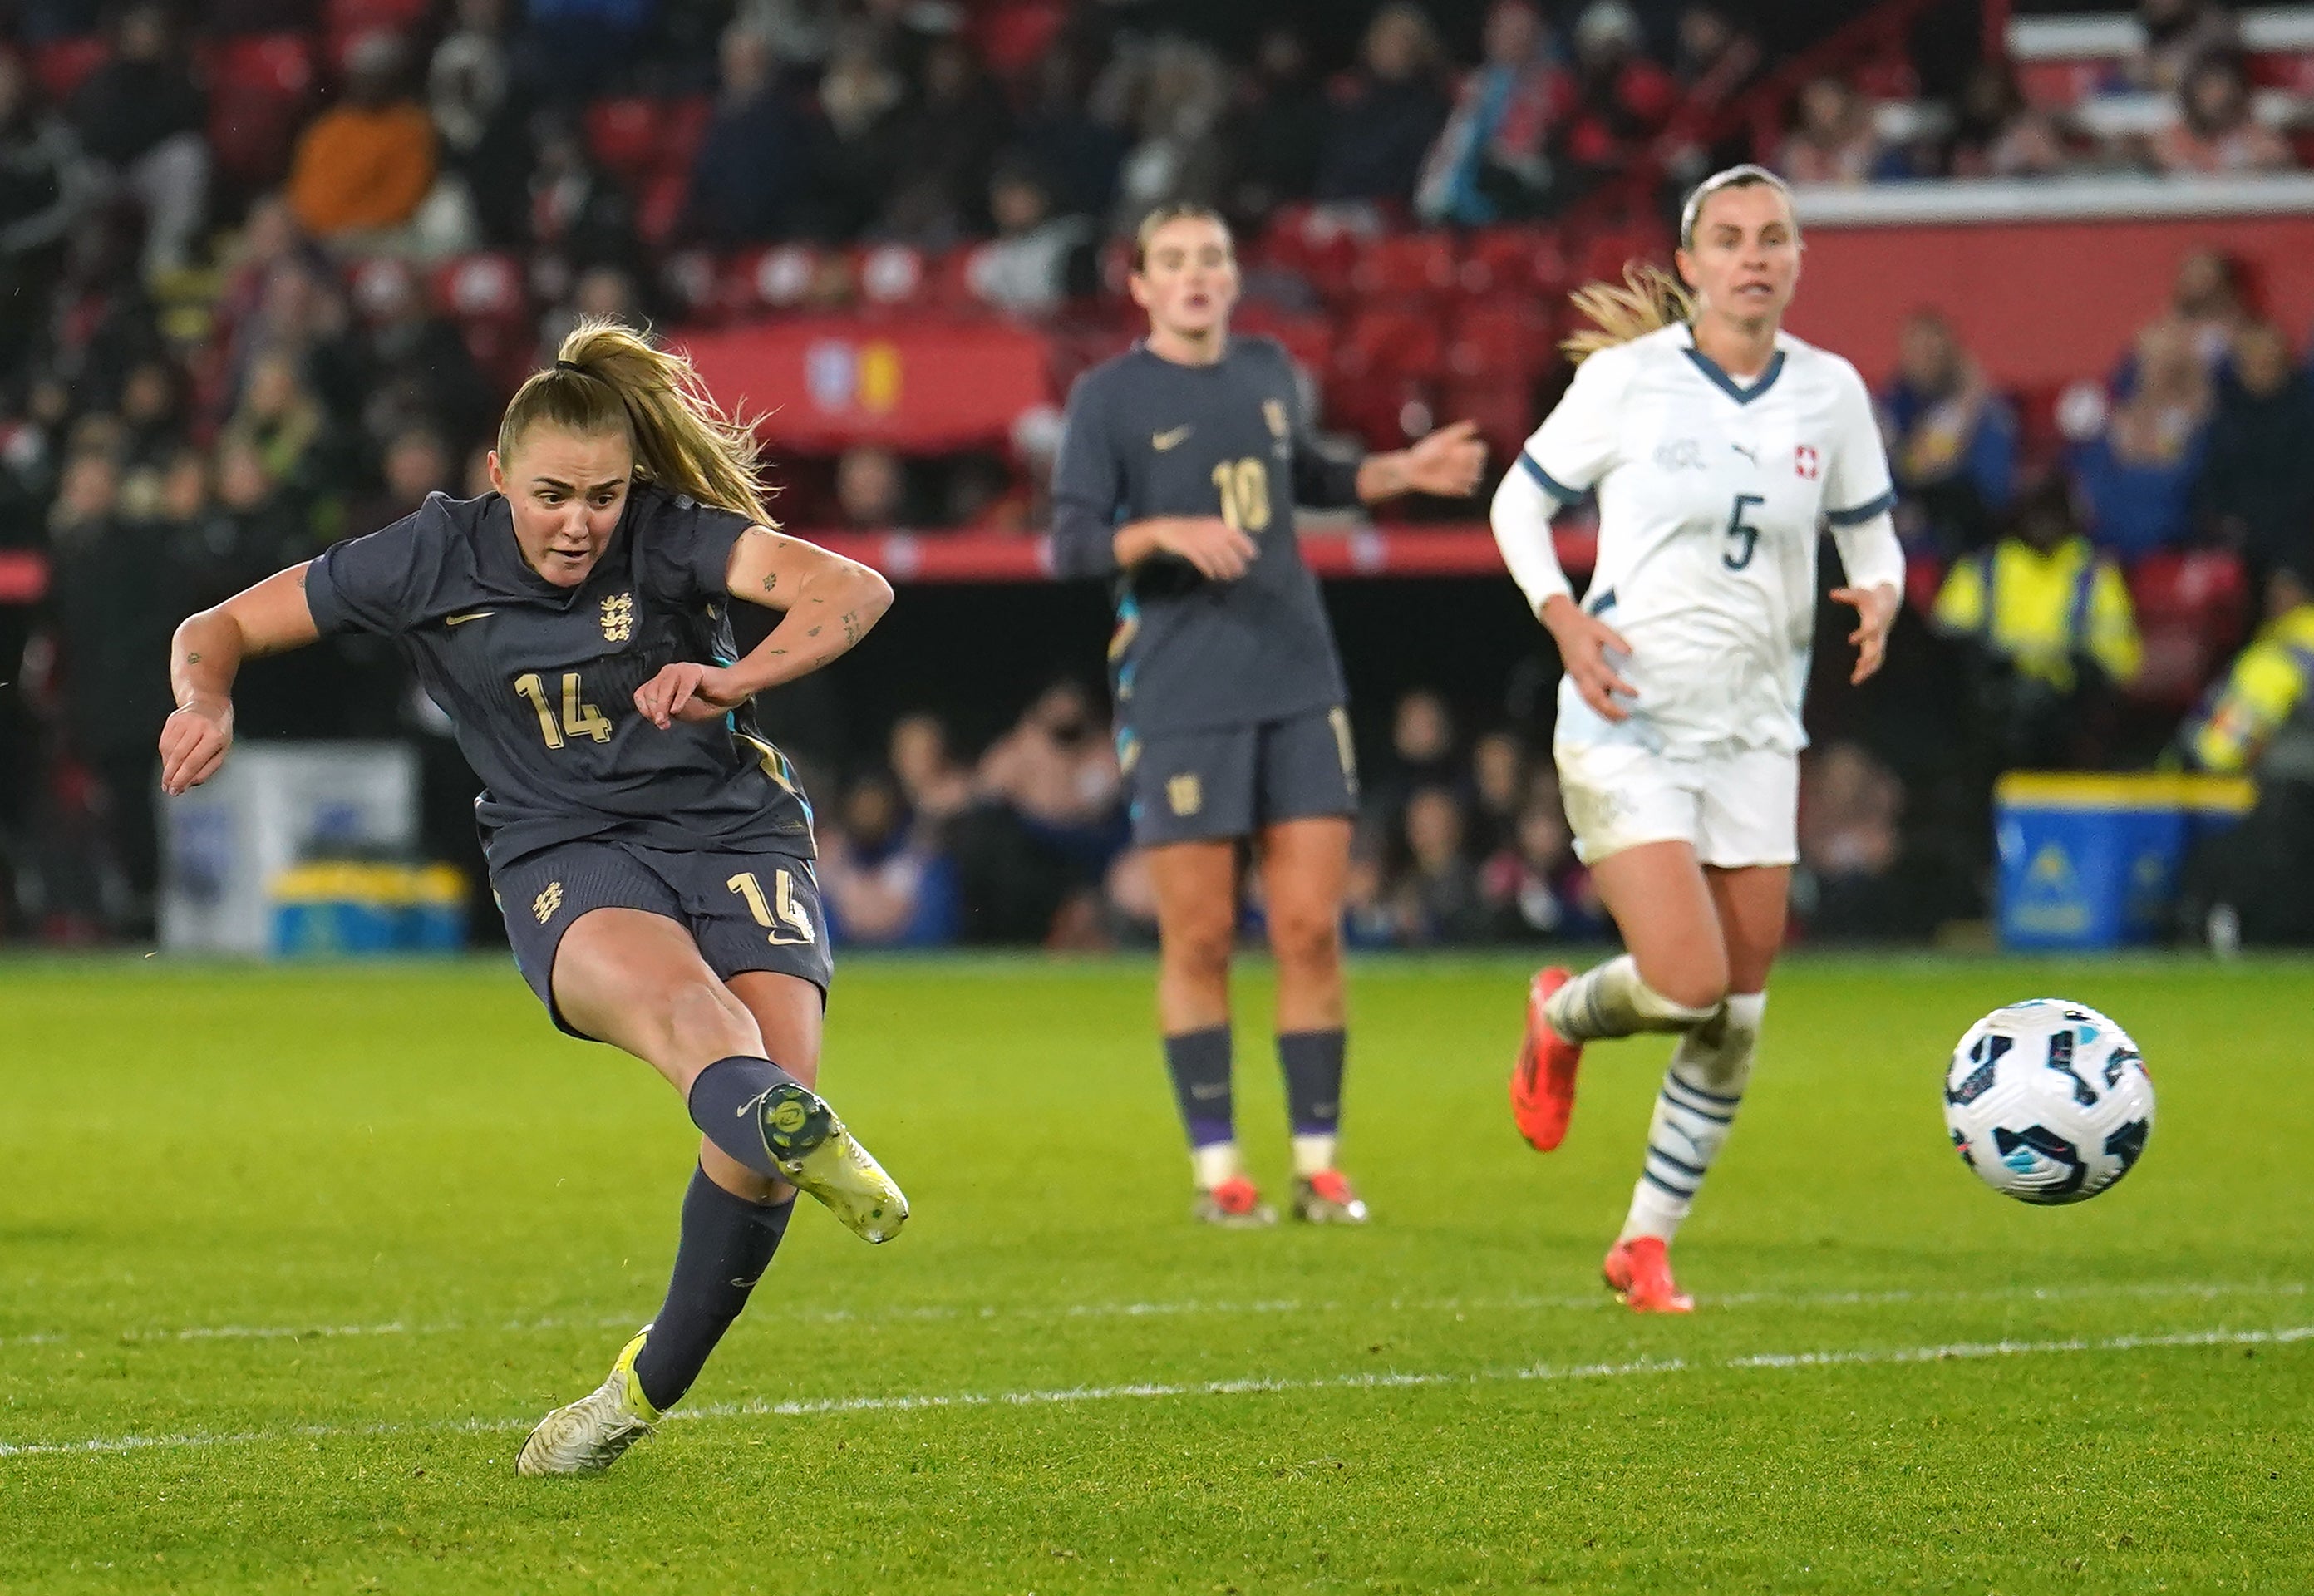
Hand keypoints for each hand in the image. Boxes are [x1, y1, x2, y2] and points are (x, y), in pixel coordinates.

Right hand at [159, 699, 232, 794]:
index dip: (182, 778)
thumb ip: (208, 768)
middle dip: (171, 776)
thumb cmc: (219, 730)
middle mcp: (198, 727)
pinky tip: (168, 763)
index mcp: (215, 736)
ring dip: (166, 767)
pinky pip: (164, 742)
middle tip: (168, 788)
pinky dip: (164, 756)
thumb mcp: (222, 750)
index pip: (194, 762)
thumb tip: (190, 783)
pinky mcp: (172, 719)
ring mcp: (183, 721)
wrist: (209, 703)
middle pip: (179, 757)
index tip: (176, 790)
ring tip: (168, 779)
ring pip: (169, 750)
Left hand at [635, 662, 746, 728]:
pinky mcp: (695, 671)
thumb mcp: (682, 712)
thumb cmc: (708, 702)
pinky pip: (683, 687)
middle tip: (663, 724)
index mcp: (662, 681)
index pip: (642, 693)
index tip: (656, 722)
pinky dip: (679, 699)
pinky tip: (677, 710)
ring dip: (663, 706)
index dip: (645, 709)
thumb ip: (667, 713)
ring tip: (667, 721)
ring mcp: (681, 669)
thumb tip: (657, 719)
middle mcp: (668, 672)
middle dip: (654, 710)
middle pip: (650, 691)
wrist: (733, 691)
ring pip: (663, 688)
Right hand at [1148, 516, 1255, 580]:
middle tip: (1240, 574)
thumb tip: (1238, 548)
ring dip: (1223, 569)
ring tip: (1227, 577)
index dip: (1246, 546)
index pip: (1236, 535)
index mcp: (1217, 525)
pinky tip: (1212, 576)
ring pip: (1216, 558)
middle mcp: (1210, 532)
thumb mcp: (1208, 528)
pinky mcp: (1189, 549)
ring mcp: (1200, 540)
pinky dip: (1208, 570)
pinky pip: (1202, 562)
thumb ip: (1222, 536)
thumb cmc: (1190, 531)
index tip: (1254, 556)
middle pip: (1227, 550)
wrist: (1167, 530)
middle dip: (1235, 563)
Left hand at [1400, 419, 1486, 497]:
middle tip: (1454, 462)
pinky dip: (1463, 487)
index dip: (1475, 449)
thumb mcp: (1441, 439)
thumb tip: (1476, 425)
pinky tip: (1451, 482)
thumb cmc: (1425, 451)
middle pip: (1481, 464)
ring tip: (1454, 473)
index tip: (1461, 449)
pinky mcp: (1457, 489)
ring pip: (1477, 478)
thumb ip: (1458, 432)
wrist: (1413, 469)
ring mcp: (1462, 476)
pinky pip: (1469, 490)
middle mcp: (1466, 463)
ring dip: (1469, 475)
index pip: (1482, 449)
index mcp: (1464, 449)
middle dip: (1470, 462)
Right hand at [1540, 594, 1636, 722]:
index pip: (1607, 679)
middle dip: (1610, 709)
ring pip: (1588, 700)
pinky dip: (1594, 706)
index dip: (1622, 688)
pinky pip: (1584, 696)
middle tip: (1626, 716)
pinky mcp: (1574, 677)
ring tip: (1616, 720)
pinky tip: (1603, 710)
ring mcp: (1576, 676)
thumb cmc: (1583, 626)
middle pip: (1595, 697)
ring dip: (1602, 712)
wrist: (1561, 624)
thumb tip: (1630, 653)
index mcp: (1589, 661)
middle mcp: (1581, 672)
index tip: (1636, 694)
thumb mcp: (1602, 629)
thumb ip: (1616, 641)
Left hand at [1833, 582, 1899, 684]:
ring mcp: (1880, 640)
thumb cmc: (1871, 597)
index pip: (1871, 629)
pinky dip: (1869, 670)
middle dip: (1867, 660)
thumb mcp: (1860, 594)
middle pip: (1876, 648)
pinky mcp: (1879, 644)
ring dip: (1867, 670)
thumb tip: (1832, 593)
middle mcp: (1879, 632)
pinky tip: (1857, 679)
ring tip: (1855, 681)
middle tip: (1856, 670)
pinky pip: (1876, 660)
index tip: (1851, 640)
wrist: (1889, 600)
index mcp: (1876, 619)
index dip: (1862, 634)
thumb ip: (1846, 595)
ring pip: (1877, 658)